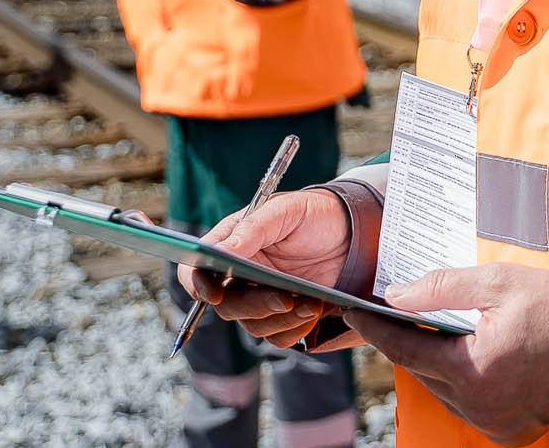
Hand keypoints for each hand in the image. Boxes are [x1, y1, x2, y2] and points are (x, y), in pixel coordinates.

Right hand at [178, 189, 352, 348]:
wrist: (352, 233)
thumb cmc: (314, 214)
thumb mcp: (284, 211)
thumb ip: (251, 229)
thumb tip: (219, 253)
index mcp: (231, 245)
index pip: (196, 271)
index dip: (197, 284)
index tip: (213, 293)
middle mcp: (240, 275)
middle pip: (226, 305)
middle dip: (255, 305)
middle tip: (285, 298)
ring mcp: (260, 297)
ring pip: (252, 326)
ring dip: (280, 320)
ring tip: (311, 303)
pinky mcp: (282, 315)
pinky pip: (277, 337)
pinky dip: (293, 330)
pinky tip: (313, 311)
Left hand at [347, 264, 548, 445]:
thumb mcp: (497, 283)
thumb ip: (441, 288)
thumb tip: (395, 295)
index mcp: (473, 370)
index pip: (405, 347)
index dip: (375, 328)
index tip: (354, 313)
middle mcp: (479, 407)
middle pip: (423, 370)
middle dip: (409, 340)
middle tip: (396, 312)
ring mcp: (494, 425)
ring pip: (443, 392)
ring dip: (437, 364)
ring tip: (438, 332)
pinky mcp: (508, 434)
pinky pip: (467, 407)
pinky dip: (461, 384)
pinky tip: (469, 358)